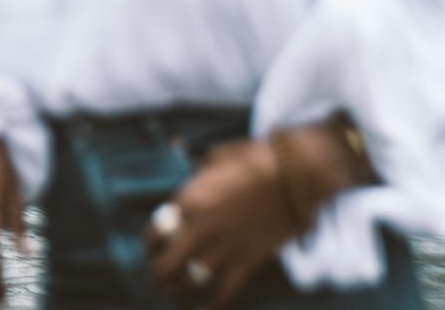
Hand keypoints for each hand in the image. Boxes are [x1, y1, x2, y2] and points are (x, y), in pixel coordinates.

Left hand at [147, 137, 299, 308]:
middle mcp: (200, 228)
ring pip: (190, 281)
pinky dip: (212, 306)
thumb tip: (179, 151)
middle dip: (158, 273)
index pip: (156, 232)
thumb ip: (195, 168)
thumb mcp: (215, 157)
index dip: (151, 243)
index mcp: (188, 200)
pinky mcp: (248, 261)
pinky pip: (224, 291)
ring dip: (178, 291)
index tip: (154, 248)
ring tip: (173, 293)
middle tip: (158, 277)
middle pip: (166, 264)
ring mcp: (224, 247)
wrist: (294, 175)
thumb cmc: (254, 160)